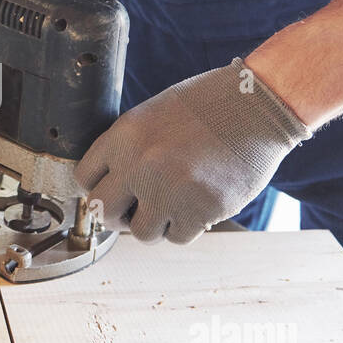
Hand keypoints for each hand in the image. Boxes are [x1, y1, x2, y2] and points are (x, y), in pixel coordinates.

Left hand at [75, 59, 310, 243]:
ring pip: (141, 233)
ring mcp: (169, 190)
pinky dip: (187, 227)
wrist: (258, 106)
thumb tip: (110, 185)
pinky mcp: (200, 210)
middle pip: (102, 212)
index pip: (84, 179)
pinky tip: (199, 204)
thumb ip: (128, 148)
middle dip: (117, 216)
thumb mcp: (154, 114)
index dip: (97, 189)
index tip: (113, 192)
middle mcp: (140, 165)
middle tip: (134, 211)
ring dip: (156, 225)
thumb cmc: (208, 106)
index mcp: (124, 137)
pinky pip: (178, 237)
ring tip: (174, 205)